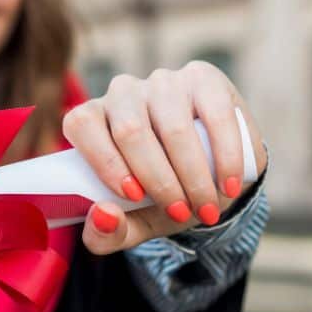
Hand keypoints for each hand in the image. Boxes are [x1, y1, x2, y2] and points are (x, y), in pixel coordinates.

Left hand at [62, 61, 267, 254]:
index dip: (105, 161)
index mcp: (92, 119)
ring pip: (173, 127)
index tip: (134, 196)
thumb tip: (103, 215)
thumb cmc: (160, 197)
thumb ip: (107, 233)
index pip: (82, 125)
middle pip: (131, 131)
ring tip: (207, 207)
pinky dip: (225, 155)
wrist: (208, 179)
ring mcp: (163, 82)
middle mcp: (122, 93)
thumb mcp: (131, 222)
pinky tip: (229, 183)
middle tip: (181, 214)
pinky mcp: (202, 78)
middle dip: (159, 182)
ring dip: (193, 175)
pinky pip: (215, 114)